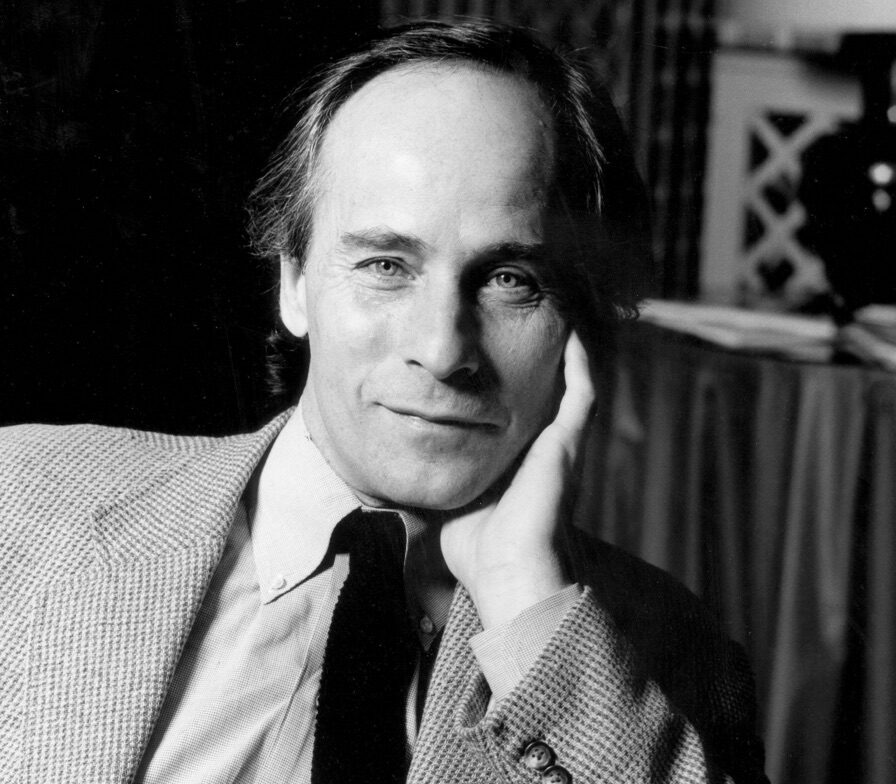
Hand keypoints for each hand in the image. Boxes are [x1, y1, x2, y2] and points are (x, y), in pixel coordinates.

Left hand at [438, 329, 594, 627]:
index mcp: (520, 460)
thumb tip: (401, 457)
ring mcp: (561, 446)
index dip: (517, 377)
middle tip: (535, 318)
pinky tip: (573, 334)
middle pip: (551, 389)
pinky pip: (583, 394)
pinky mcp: (568, 446)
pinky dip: (582, 364)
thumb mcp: (450, 495)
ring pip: (574, 385)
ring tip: (559, 313)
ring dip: (569, 352)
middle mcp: (545, 449)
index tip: (500, 346)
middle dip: (547, 355)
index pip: (521, 407)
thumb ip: (436, 472)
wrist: (505, 576)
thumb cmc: (477, 548)